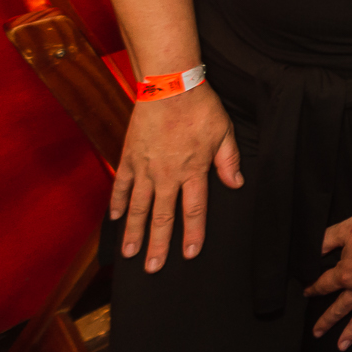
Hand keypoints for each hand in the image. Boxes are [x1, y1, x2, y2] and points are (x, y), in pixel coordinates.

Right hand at [110, 83, 243, 272]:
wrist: (169, 83)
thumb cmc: (201, 106)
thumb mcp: (224, 132)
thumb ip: (229, 161)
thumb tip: (237, 184)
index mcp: (193, 170)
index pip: (194, 210)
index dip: (192, 234)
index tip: (188, 254)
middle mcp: (167, 174)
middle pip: (162, 216)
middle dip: (158, 244)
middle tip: (152, 268)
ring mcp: (145, 166)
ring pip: (138, 206)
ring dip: (133, 231)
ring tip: (129, 254)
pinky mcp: (130, 155)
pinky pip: (121, 183)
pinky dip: (116, 202)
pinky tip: (114, 218)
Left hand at [306, 199, 351, 349]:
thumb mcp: (343, 229)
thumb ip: (325, 241)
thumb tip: (312, 250)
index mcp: (348, 273)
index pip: (325, 285)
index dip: (313, 288)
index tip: (307, 293)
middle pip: (341, 307)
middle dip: (327, 321)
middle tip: (317, 333)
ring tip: (343, 345)